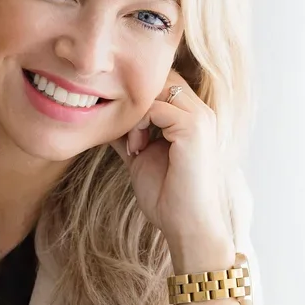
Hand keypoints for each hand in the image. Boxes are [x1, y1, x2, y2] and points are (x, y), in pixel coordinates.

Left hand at [111, 67, 233, 258]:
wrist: (186, 225)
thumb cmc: (167, 197)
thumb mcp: (140, 156)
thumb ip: (128, 133)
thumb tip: (102, 118)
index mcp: (193, 117)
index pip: (163, 83)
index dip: (138, 101)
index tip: (126, 134)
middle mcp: (201, 111)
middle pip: (160, 78)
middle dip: (135, 102)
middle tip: (126, 136)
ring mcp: (201, 117)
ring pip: (157, 89)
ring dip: (136, 113)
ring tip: (134, 144)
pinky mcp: (194, 127)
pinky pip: (156, 107)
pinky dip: (139, 124)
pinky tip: (138, 149)